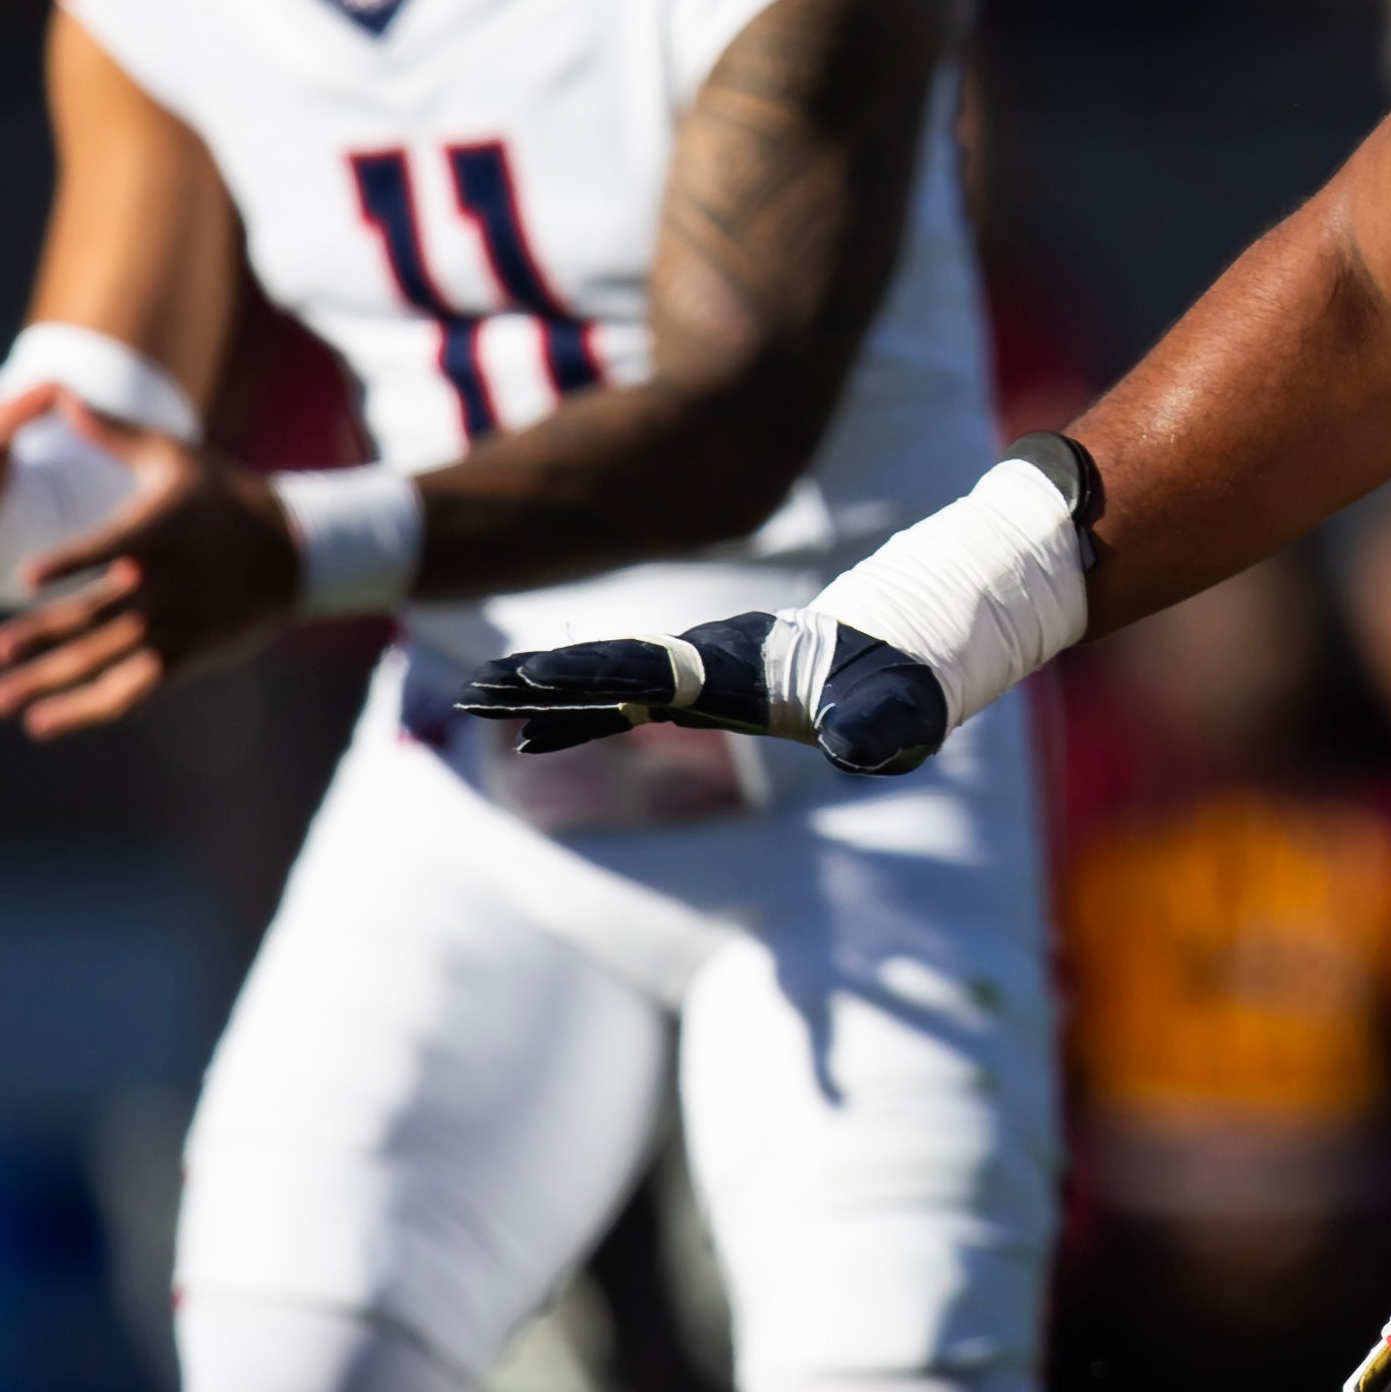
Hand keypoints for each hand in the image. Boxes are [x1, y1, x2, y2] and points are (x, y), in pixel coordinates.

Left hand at [0, 404, 295, 738]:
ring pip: (107, 663)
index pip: (109, 549)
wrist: (295, 549)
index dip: (70, 563)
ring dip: (51, 685)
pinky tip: (43, 723)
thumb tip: (57, 392)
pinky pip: (133, 690)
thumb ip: (111, 432)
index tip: (26, 578)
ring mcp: (177, 626)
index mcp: (159, 532)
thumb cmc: (221, 495)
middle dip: (44, 637)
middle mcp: (167, 584)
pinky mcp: (186, 656)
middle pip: (98, 617)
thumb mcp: (174, 456)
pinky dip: (88, 711)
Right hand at [457, 608, 950, 777]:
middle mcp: (710, 659)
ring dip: (548, 697)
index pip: (652, 670)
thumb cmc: (907, 677)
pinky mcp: (708, 689)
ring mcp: (704, 671)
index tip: (533, 679)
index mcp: (740, 662)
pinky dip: (581, 720)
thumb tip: (856, 751)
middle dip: (543, 682)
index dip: (594, 676)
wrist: (916, 640)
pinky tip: (537, 743)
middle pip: (611, 668)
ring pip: (610, 682)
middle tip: (474, 693)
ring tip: (477, 704)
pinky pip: (629, 704)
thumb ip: (878, 726)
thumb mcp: (901, 706)